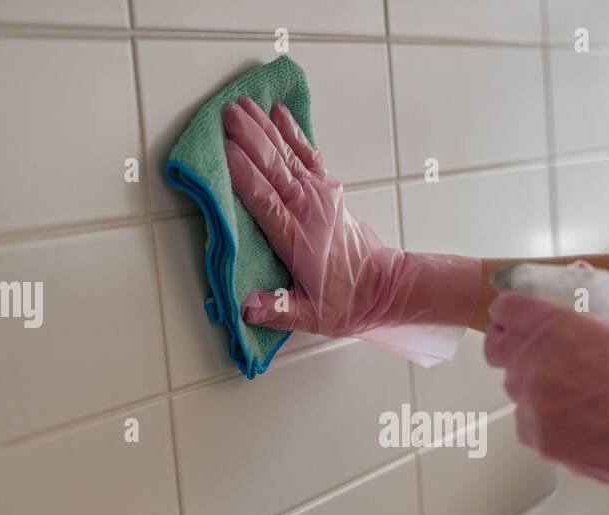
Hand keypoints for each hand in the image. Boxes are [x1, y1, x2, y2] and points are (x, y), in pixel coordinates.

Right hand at [222, 96, 480, 335]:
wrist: (383, 287)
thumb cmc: (345, 302)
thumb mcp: (312, 317)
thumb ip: (279, 311)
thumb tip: (246, 307)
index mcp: (298, 238)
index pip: (266, 201)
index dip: (245, 175)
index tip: (225, 151)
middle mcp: (309, 209)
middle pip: (274, 168)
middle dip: (249, 138)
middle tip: (225, 114)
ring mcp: (321, 194)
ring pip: (287, 154)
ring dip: (263, 128)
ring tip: (241, 104)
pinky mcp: (328, 188)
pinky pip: (307, 153)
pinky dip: (291, 131)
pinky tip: (278, 112)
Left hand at [484, 290, 608, 514]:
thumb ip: (593, 311)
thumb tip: (577, 283)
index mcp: (559, 327)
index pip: (507, 309)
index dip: (512, 312)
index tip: (514, 316)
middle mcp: (539, 364)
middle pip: (499, 348)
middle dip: (514, 347)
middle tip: (536, 353)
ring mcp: (535, 405)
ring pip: (514, 387)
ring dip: (531, 386)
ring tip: (573, 392)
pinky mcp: (540, 439)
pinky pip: (527, 421)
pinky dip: (544, 420)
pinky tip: (578, 419)